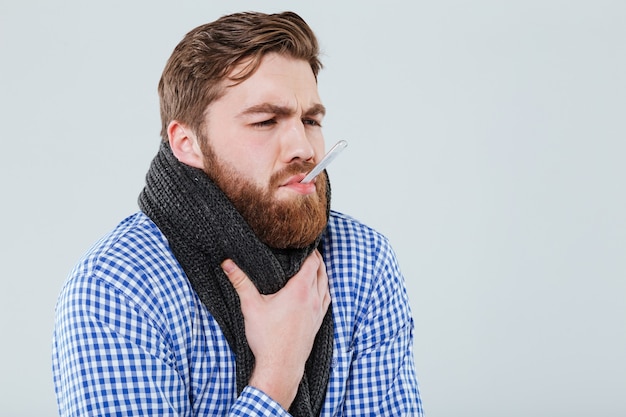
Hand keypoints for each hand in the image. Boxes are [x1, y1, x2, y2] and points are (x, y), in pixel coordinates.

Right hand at [221, 250, 330, 409]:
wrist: (281, 366)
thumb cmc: (267, 338)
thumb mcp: (251, 306)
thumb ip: (240, 281)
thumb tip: (227, 263)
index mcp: (300, 290)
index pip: (312, 263)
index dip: (310, 251)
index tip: (304, 243)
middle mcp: (313, 298)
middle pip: (321, 271)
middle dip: (316, 259)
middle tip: (308, 250)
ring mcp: (318, 311)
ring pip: (326, 284)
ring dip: (322, 273)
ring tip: (314, 265)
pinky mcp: (318, 322)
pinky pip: (326, 298)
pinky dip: (324, 288)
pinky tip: (319, 289)